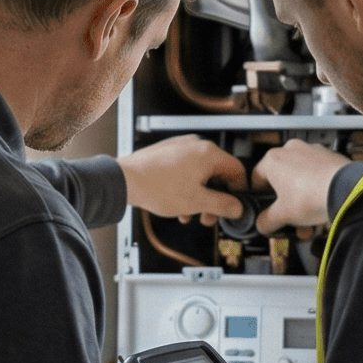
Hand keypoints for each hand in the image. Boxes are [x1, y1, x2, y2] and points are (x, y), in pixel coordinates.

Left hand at [120, 136, 247, 223]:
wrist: (124, 180)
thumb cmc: (156, 187)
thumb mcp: (196, 202)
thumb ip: (222, 205)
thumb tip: (237, 207)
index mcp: (208, 153)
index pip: (237, 170)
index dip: (239, 191)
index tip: (234, 206)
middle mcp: (196, 145)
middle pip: (218, 174)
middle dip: (214, 199)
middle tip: (209, 217)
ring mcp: (180, 147)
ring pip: (200, 175)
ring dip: (199, 197)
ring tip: (189, 214)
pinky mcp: (167, 153)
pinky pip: (185, 171)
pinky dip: (186, 188)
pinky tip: (177, 205)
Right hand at [252, 139, 350, 230]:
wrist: (347, 190)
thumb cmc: (312, 195)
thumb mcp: (281, 215)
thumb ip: (266, 221)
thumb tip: (264, 224)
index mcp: (272, 159)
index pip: (256, 179)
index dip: (259, 199)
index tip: (264, 210)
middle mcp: (291, 151)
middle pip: (282, 182)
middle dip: (286, 205)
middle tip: (290, 220)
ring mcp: (313, 152)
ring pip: (301, 181)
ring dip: (303, 202)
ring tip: (309, 223)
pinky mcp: (330, 157)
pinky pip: (318, 177)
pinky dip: (317, 192)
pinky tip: (322, 209)